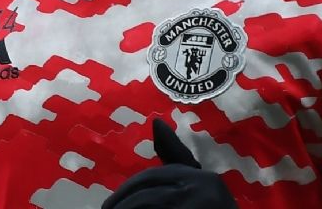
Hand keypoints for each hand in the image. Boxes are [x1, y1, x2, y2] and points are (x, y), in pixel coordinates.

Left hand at [101, 118, 238, 208]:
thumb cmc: (213, 208)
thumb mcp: (197, 184)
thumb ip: (176, 157)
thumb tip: (156, 122)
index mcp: (202, 178)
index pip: (150, 179)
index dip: (126, 192)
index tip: (108, 207)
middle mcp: (204, 189)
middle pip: (147, 197)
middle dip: (123, 206)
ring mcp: (200, 205)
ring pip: (150, 206)